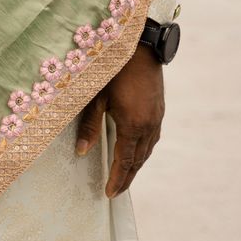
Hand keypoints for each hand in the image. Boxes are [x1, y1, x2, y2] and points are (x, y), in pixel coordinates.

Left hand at [75, 43, 164, 196]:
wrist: (141, 46)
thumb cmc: (114, 68)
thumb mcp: (96, 96)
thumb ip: (89, 125)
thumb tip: (81, 151)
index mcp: (133, 125)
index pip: (124, 161)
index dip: (117, 178)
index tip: (109, 194)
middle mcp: (149, 125)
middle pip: (138, 160)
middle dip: (127, 178)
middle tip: (116, 192)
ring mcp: (157, 118)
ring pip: (147, 150)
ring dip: (136, 165)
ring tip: (125, 177)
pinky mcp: (159, 109)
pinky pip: (153, 138)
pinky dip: (144, 151)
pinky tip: (137, 151)